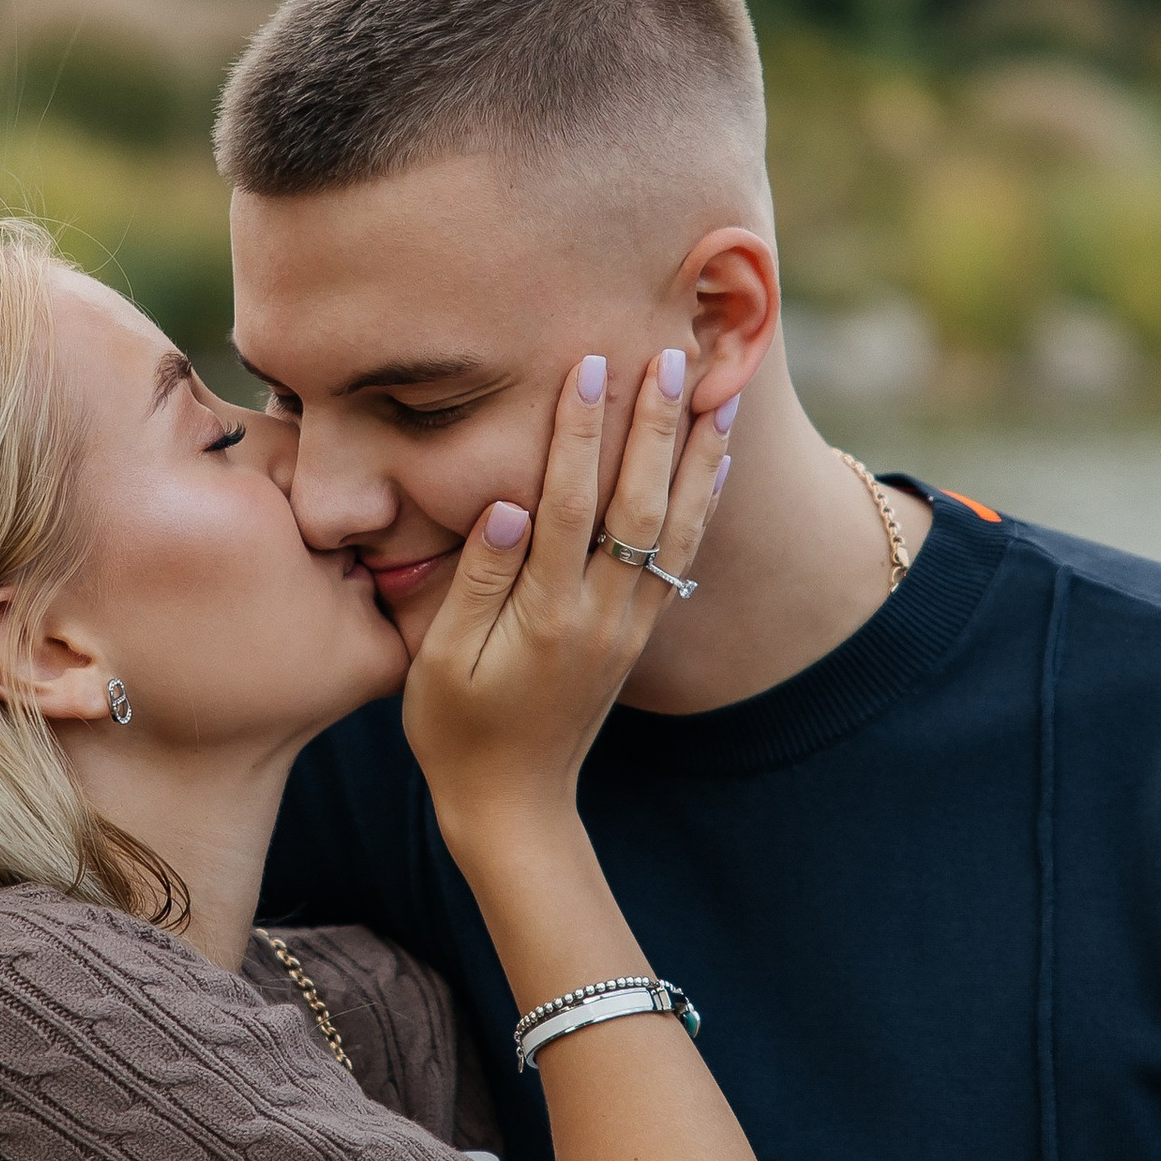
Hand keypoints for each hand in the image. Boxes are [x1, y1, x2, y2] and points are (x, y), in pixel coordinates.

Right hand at [401, 350, 726, 843]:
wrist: (514, 806)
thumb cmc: (457, 731)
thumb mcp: (442, 660)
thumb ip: (478, 580)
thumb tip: (507, 503)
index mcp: (547, 615)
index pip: (569, 502)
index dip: (580, 432)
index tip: (590, 367)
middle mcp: (600, 613)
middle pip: (638, 503)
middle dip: (654, 424)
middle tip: (670, 354)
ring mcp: (627, 624)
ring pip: (675, 525)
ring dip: (697, 454)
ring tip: (718, 392)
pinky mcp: (637, 633)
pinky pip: (681, 557)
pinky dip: (704, 504)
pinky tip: (716, 463)